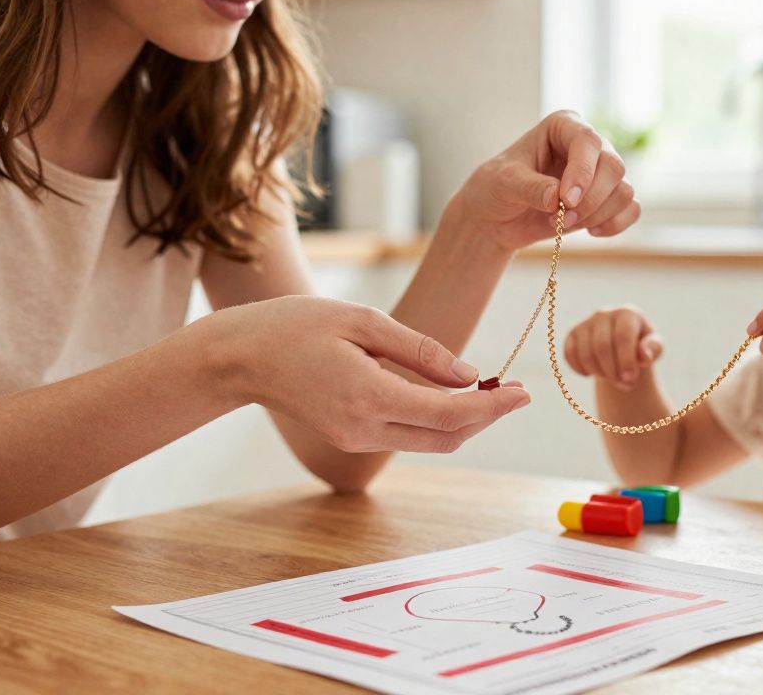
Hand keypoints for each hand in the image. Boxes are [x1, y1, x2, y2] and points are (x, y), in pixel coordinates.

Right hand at [212, 295, 530, 453]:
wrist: (239, 357)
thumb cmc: (296, 326)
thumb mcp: (364, 321)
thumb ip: (421, 351)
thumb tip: (470, 375)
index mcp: (369, 397)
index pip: (450, 415)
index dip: (493, 407)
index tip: (524, 393)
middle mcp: (364, 429)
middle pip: (447, 437)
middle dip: (486, 417)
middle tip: (516, 392)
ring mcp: (355, 439)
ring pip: (429, 441)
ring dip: (464, 421)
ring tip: (491, 390)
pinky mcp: (350, 438)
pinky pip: (406, 435)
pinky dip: (435, 420)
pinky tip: (450, 395)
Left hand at [451, 110, 640, 250]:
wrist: (498, 217)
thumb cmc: (496, 188)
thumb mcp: (504, 183)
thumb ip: (531, 187)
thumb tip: (557, 198)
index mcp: (563, 126)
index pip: (588, 141)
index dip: (583, 172)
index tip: (565, 200)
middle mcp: (588, 145)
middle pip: (614, 167)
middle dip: (591, 199)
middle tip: (561, 218)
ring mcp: (601, 172)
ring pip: (624, 191)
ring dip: (596, 215)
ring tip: (563, 223)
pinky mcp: (607, 199)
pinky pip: (631, 210)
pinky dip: (614, 225)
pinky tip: (590, 232)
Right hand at [563, 306, 663, 390]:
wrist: (622, 345)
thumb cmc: (642, 346)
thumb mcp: (655, 348)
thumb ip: (653, 349)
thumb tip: (643, 356)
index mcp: (627, 313)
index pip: (622, 336)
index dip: (626, 359)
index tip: (630, 379)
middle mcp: (604, 314)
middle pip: (601, 347)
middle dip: (612, 371)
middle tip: (625, 385)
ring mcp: (586, 324)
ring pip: (585, 354)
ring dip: (599, 373)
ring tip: (613, 379)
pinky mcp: (572, 334)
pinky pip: (570, 355)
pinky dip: (580, 369)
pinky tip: (592, 374)